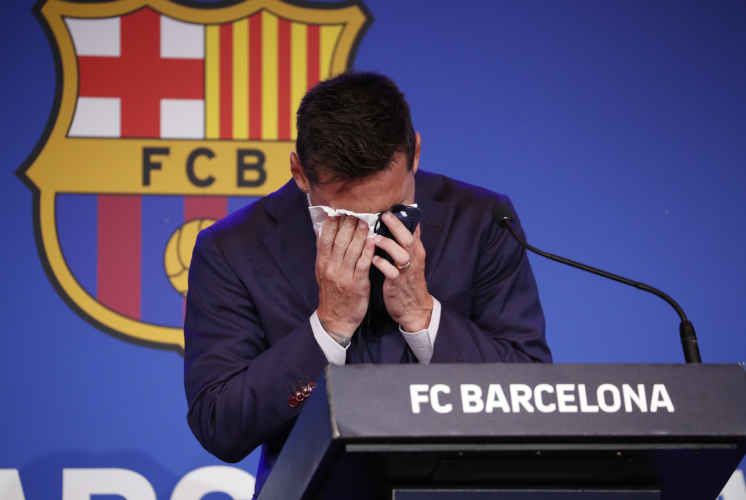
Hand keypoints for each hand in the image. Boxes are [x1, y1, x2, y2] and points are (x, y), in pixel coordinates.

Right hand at [316, 215, 374, 341]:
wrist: (335, 319)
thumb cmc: (332, 293)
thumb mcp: (322, 272)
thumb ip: (324, 253)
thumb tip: (322, 230)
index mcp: (322, 263)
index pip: (326, 237)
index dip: (333, 222)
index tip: (340, 210)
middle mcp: (331, 267)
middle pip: (339, 239)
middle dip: (348, 223)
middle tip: (357, 210)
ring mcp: (344, 275)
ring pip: (352, 248)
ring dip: (359, 233)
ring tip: (366, 220)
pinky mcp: (357, 283)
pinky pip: (363, 263)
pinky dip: (368, 250)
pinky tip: (373, 240)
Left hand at [372, 212, 432, 331]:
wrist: (414, 308)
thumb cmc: (408, 281)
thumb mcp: (410, 259)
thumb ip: (405, 243)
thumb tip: (401, 224)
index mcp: (415, 251)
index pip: (413, 229)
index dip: (406, 216)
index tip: (396, 203)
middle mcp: (413, 258)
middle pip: (408, 238)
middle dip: (397, 226)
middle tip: (384, 215)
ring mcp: (406, 271)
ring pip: (401, 254)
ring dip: (387, 245)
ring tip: (373, 238)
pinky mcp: (398, 284)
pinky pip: (391, 273)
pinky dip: (382, 265)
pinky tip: (372, 259)